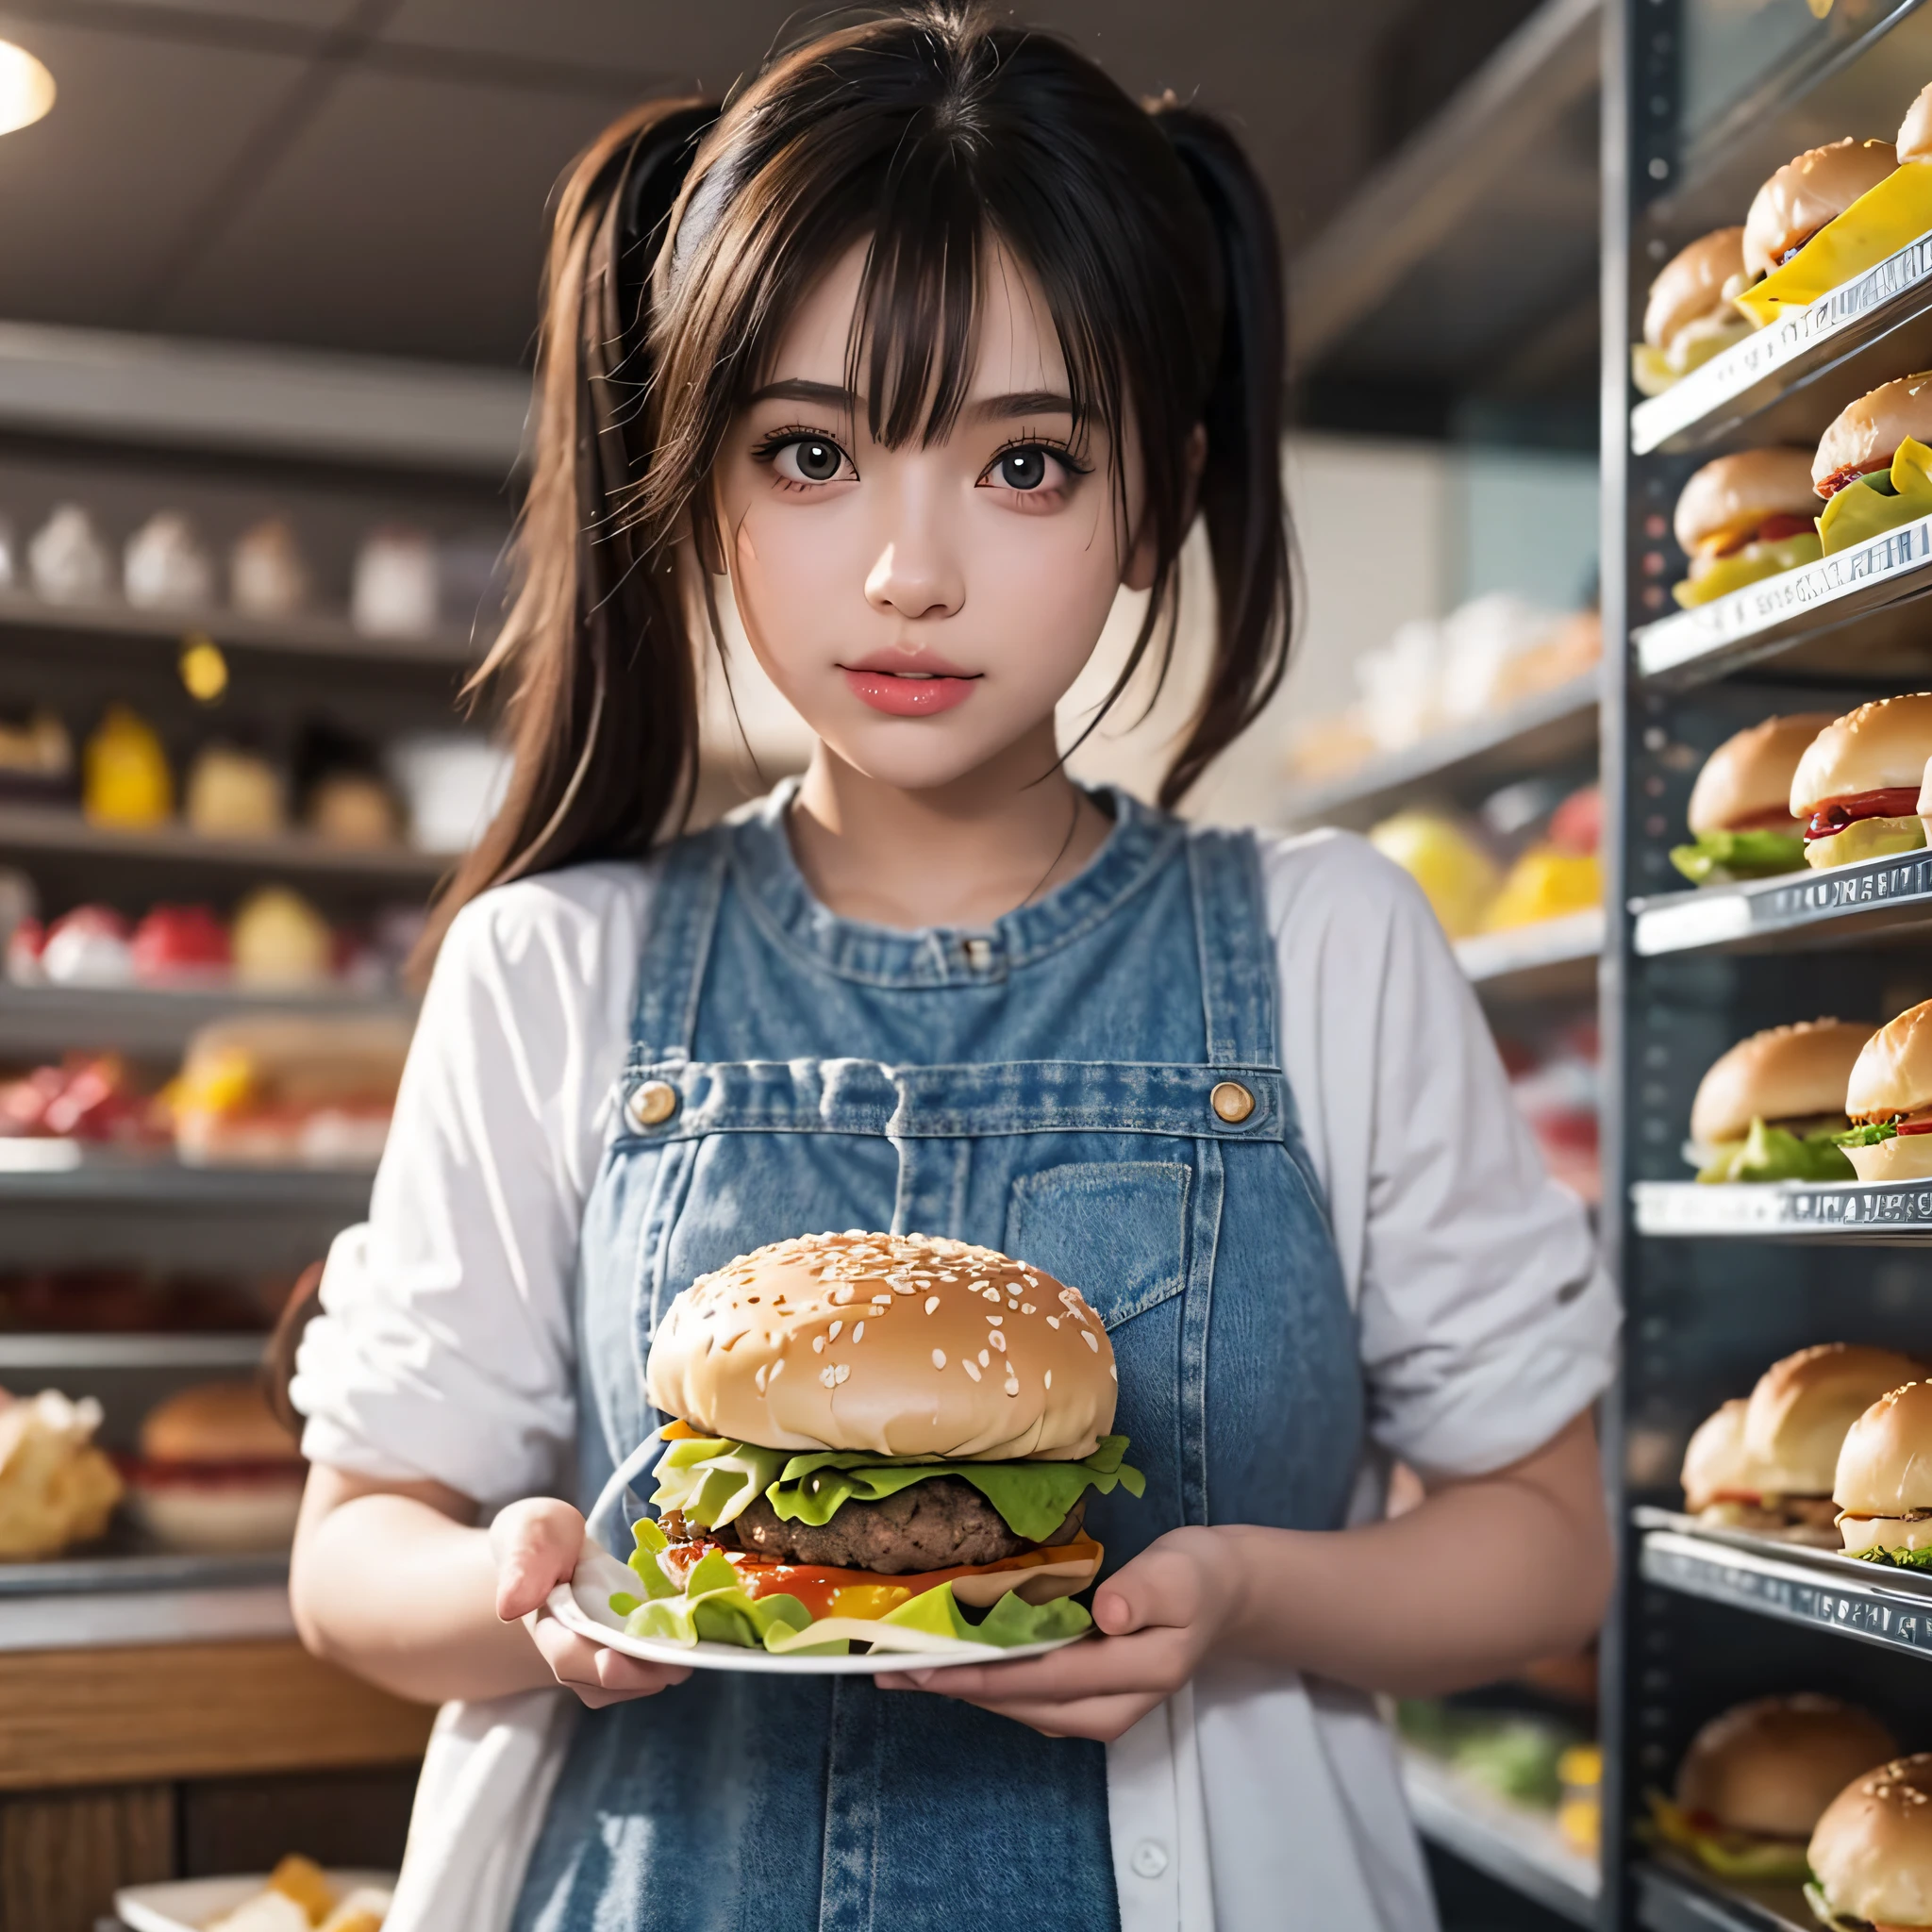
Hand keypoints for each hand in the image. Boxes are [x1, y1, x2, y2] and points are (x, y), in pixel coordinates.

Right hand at [489, 1496, 689, 1708]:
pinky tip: (691, 1634)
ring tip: (696, 1647)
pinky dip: (667, 1656)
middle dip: (644, 1673)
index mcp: (546, 1628)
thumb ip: (522, 1561)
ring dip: (661, 1669)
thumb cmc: (542, 1536)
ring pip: (629, 1682)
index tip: (626, 1659)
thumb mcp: (529, 1532)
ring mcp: (597, 1661)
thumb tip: (510, 1605)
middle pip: (606, 1681)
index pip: (569, 1659)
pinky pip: (645, 1669)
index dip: (599, 1666)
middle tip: (684, 1658)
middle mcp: (571, 1656)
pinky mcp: (623, 1655)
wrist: (555, 1548)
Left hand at [876, 1526, 1238, 1740]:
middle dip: (954, 1687)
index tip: (925, 1665)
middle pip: (1021, 1702)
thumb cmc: (1196, 1577)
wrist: (1221, 1595)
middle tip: (890, 1667)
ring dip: (962, 1688)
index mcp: (1139, 1673)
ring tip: (904, 1668)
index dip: (981, 1675)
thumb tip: (1109, 1614)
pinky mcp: (1087, 1698)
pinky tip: (953, 1663)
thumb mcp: (1182, 1572)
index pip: (1045, 1678)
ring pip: (1019, 1705)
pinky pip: (1027, 1696)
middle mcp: (1113, 1707)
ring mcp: (1099, 1709)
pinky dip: (986, 1682)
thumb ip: (1149, 1592)